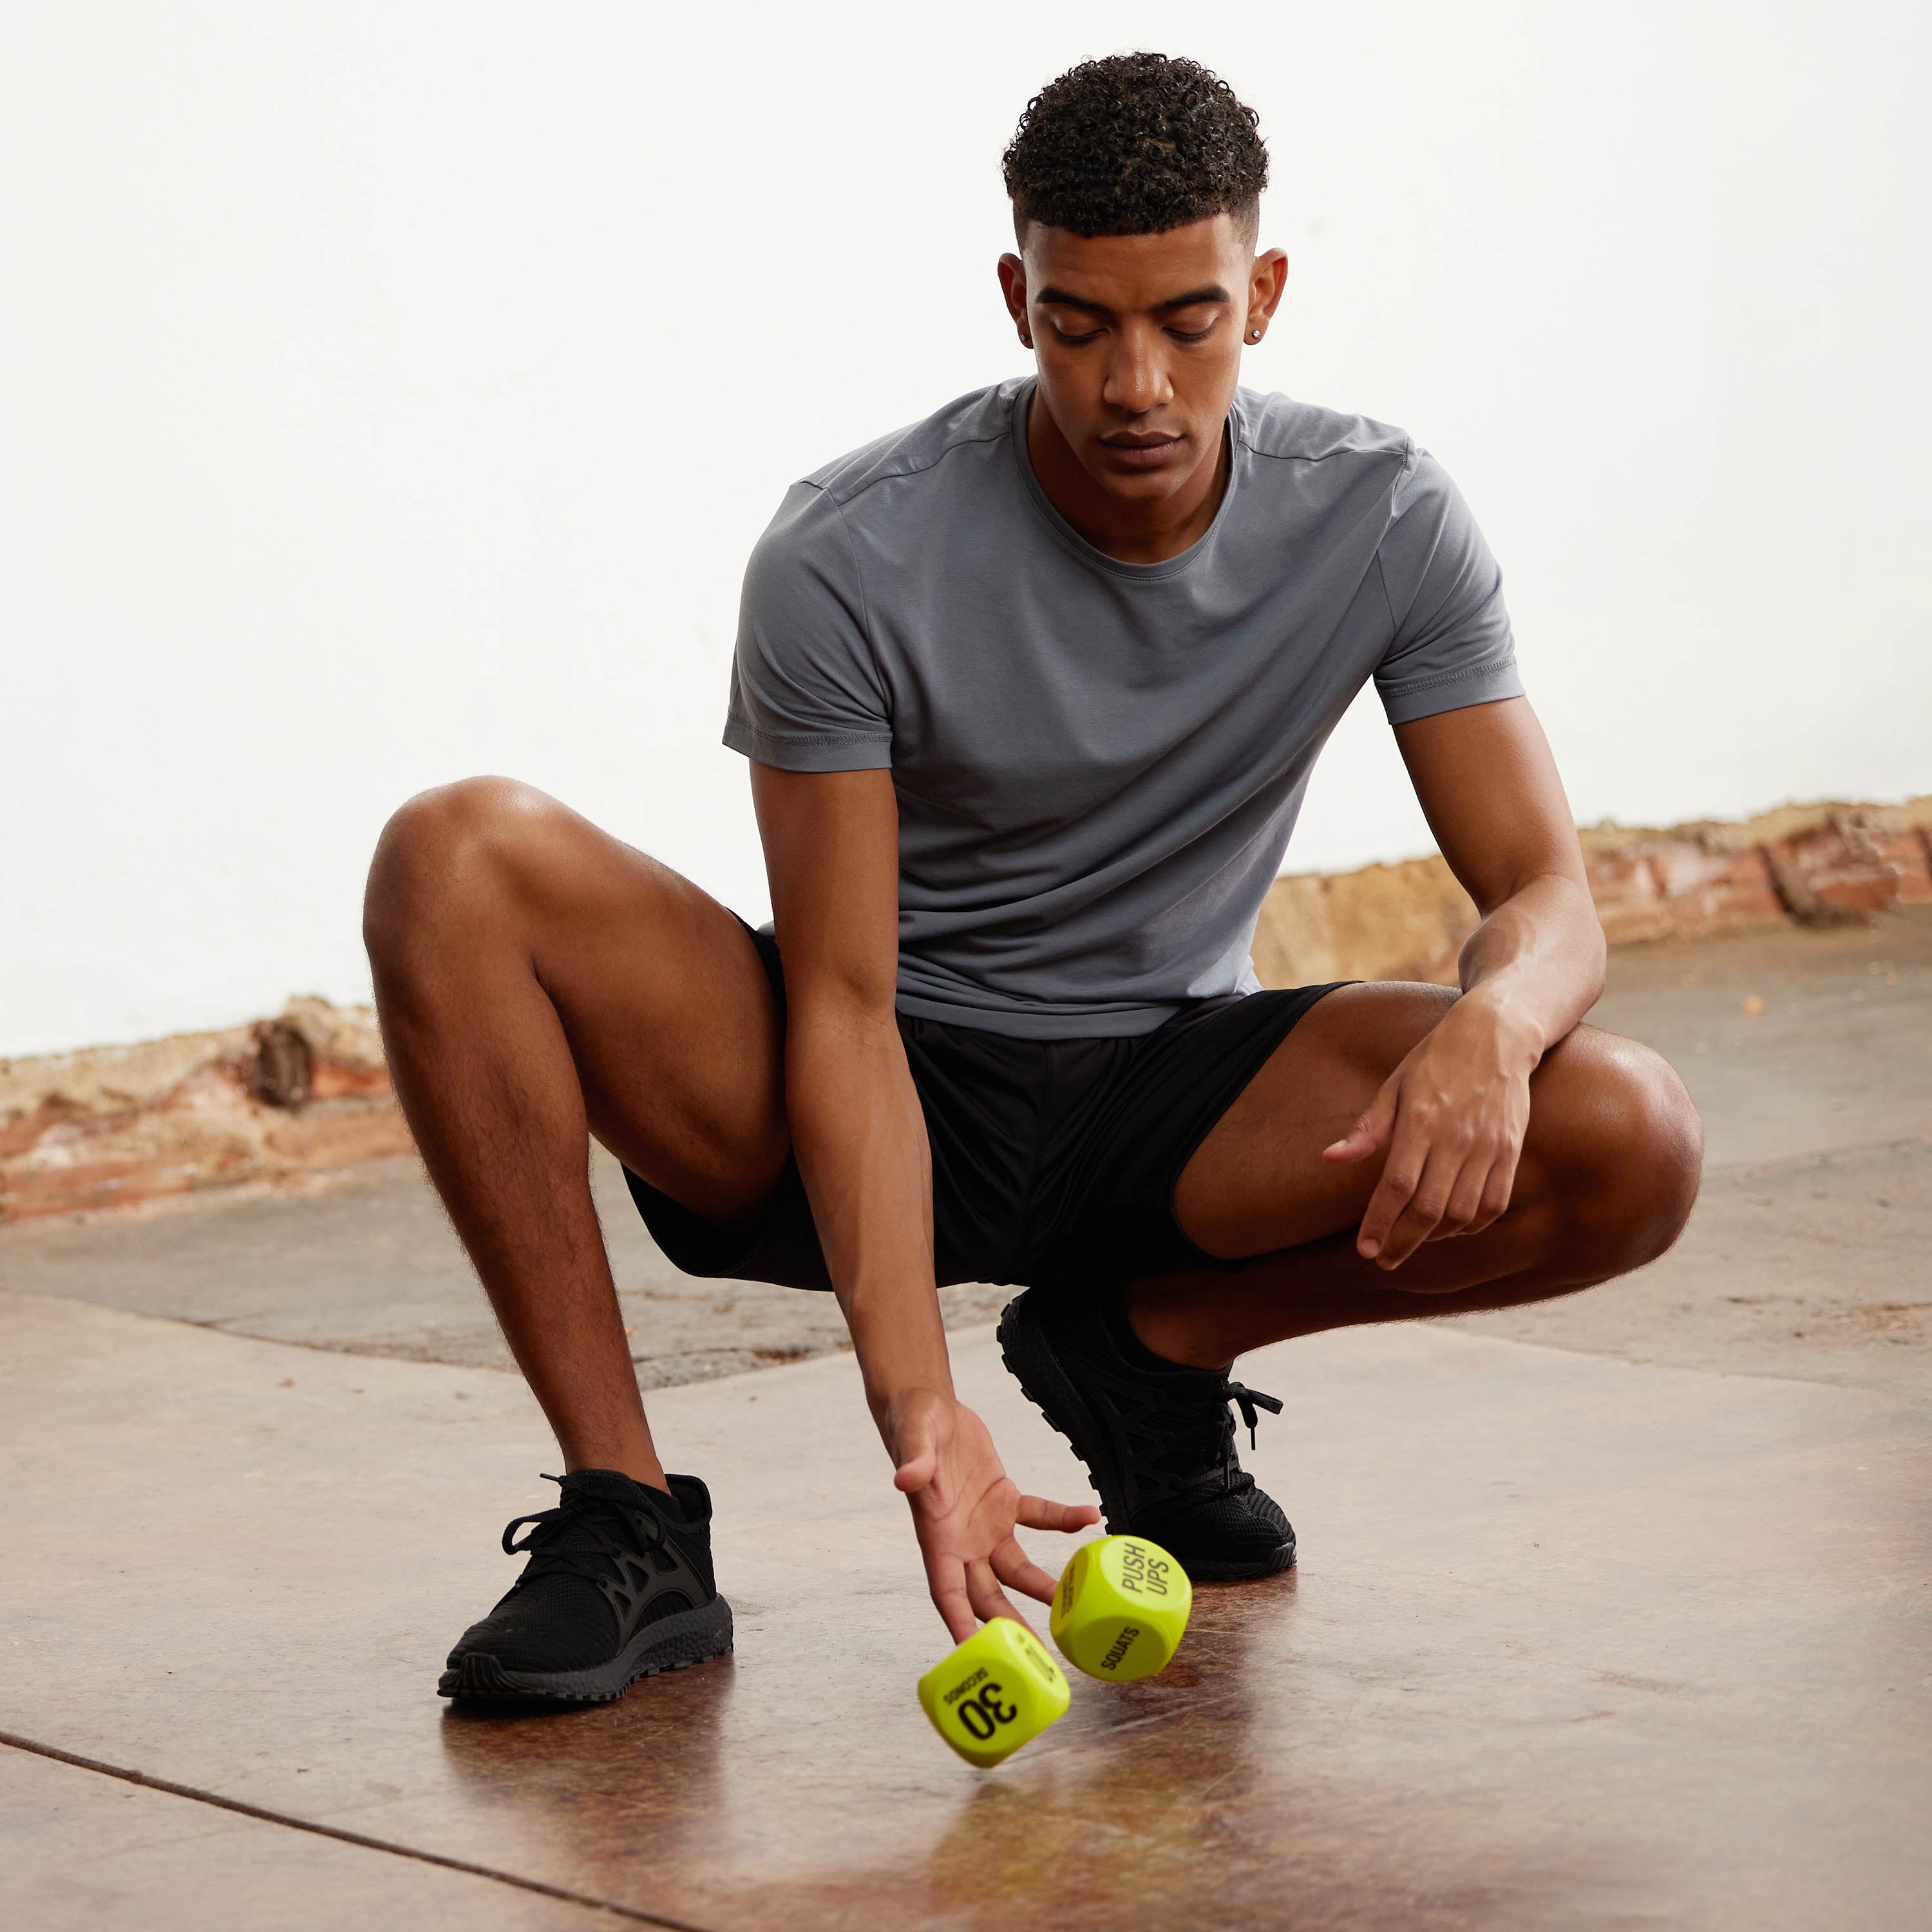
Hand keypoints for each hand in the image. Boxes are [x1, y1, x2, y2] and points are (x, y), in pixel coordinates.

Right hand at [889, 1388, 1099, 1641]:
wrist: (930, 1408)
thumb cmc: (913, 1425)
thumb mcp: (913, 1439)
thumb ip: (914, 1463)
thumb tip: (905, 1479)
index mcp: (936, 1535)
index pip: (946, 1591)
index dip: (959, 1622)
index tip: (974, 1652)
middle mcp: (962, 1541)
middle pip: (986, 1595)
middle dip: (1009, 1624)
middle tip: (1037, 1654)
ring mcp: (986, 1525)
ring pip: (1017, 1569)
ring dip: (1043, 1586)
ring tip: (1072, 1606)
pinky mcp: (1005, 1501)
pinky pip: (1038, 1516)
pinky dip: (1062, 1519)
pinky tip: (1088, 1517)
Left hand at [1322, 994, 1537, 1269]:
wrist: (1497, 1034)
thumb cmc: (1436, 1059)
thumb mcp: (1395, 1085)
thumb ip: (1367, 1127)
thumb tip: (1331, 1158)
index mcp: (1421, 1121)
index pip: (1397, 1186)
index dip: (1379, 1223)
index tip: (1365, 1249)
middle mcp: (1457, 1138)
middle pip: (1429, 1209)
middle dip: (1402, 1241)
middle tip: (1383, 1258)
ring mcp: (1488, 1146)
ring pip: (1462, 1214)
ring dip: (1435, 1237)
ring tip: (1411, 1241)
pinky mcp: (1512, 1151)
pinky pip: (1494, 1204)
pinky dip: (1471, 1225)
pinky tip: (1451, 1228)